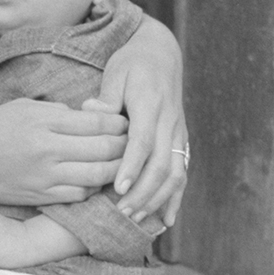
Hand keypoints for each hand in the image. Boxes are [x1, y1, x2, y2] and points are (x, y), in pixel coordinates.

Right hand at [0, 98, 127, 206]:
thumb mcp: (21, 107)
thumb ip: (56, 111)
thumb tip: (87, 116)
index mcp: (44, 122)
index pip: (97, 123)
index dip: (119, 124)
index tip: (126, 123)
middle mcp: (48, 150)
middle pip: (104, 150)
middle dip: (125, 146)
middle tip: (133, 143)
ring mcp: (45, 177)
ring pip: (97, 176)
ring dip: (116, 170)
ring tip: (122, 164)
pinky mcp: (41, 196)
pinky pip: (80, 195)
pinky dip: (94, 188)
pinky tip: (97, 181)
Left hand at [96, 17, 187, 225]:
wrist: (161, 53)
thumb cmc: (132, 63)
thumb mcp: (116, 72)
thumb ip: (107, 97)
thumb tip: (91, 111)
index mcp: (151, 104)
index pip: (143, 140)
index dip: (132, 166)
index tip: (119, 189)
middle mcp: (169, 121)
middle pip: (161, 164)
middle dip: (143, 192)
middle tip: (121, 212)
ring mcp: (178, 133)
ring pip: (175, 173)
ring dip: (156, 199)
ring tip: (135, 218)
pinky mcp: (181, 141)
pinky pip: (182, 173)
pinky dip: (175, 198)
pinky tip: (167, 221)